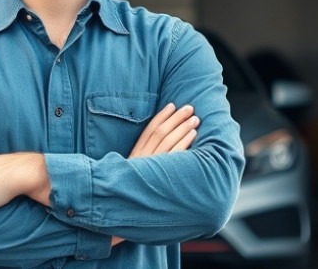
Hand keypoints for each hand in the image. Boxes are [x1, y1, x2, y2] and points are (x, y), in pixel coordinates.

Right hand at [112, 103, 198, 246]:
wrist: (122, 213)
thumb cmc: (131, 193)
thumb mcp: (133, 173)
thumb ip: (144, 160)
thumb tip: (158, 145)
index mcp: (135, 156)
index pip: (148, 131)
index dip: (161, 117)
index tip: (171, 105)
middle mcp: (142, 159)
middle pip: (160, 133)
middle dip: (176, 118)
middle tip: (189, 108)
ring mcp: (151, 167)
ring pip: (168, 141)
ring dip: (183, 128)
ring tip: (195, 119)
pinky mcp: (161, 176)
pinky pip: (175, 156)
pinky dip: (184, 142)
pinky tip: (193, 135)